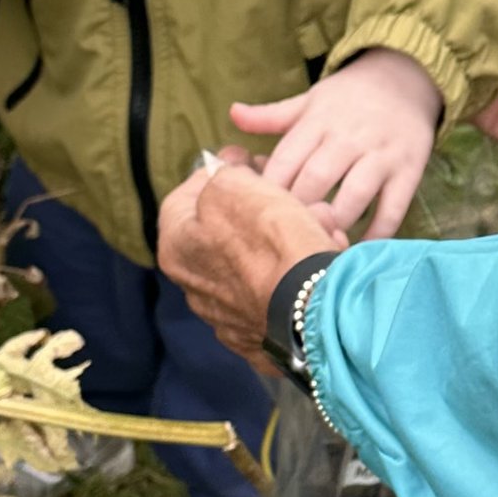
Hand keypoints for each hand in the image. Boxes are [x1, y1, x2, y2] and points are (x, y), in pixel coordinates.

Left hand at [158, 151, 344, 361]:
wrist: (312, 307)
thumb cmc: (270, 240)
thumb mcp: (235, 184)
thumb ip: (222, 174)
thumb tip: (229, 173)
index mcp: (175, 248)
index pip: (187, 194)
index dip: (220, 171)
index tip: (249, 159)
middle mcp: (193, 287)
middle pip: (228, 229)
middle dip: (262, 205)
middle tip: (291, 191)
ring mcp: (227, 317)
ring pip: (259, 260)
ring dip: (290, 235)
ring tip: (321, 222)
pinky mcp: (260, 337)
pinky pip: (280, 291)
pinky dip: (299, 272)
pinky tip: (322, 258)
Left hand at [228, 46, 443, 238]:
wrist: (407, 78)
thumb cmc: (348, 98)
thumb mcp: (310, 101)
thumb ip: (271, 116)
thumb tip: (232, 114)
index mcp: (318, 121)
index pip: (286, 159)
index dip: (268, 191)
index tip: (254, 217)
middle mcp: (349, 137)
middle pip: (316, 178)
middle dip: (298, 211)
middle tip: (283, 241)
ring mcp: (381, 154)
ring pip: (354, 194)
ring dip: (335, 222)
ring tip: (318, 245)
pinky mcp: (409, 170)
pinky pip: (393, 207)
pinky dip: (378, 232)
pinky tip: (360, 250)